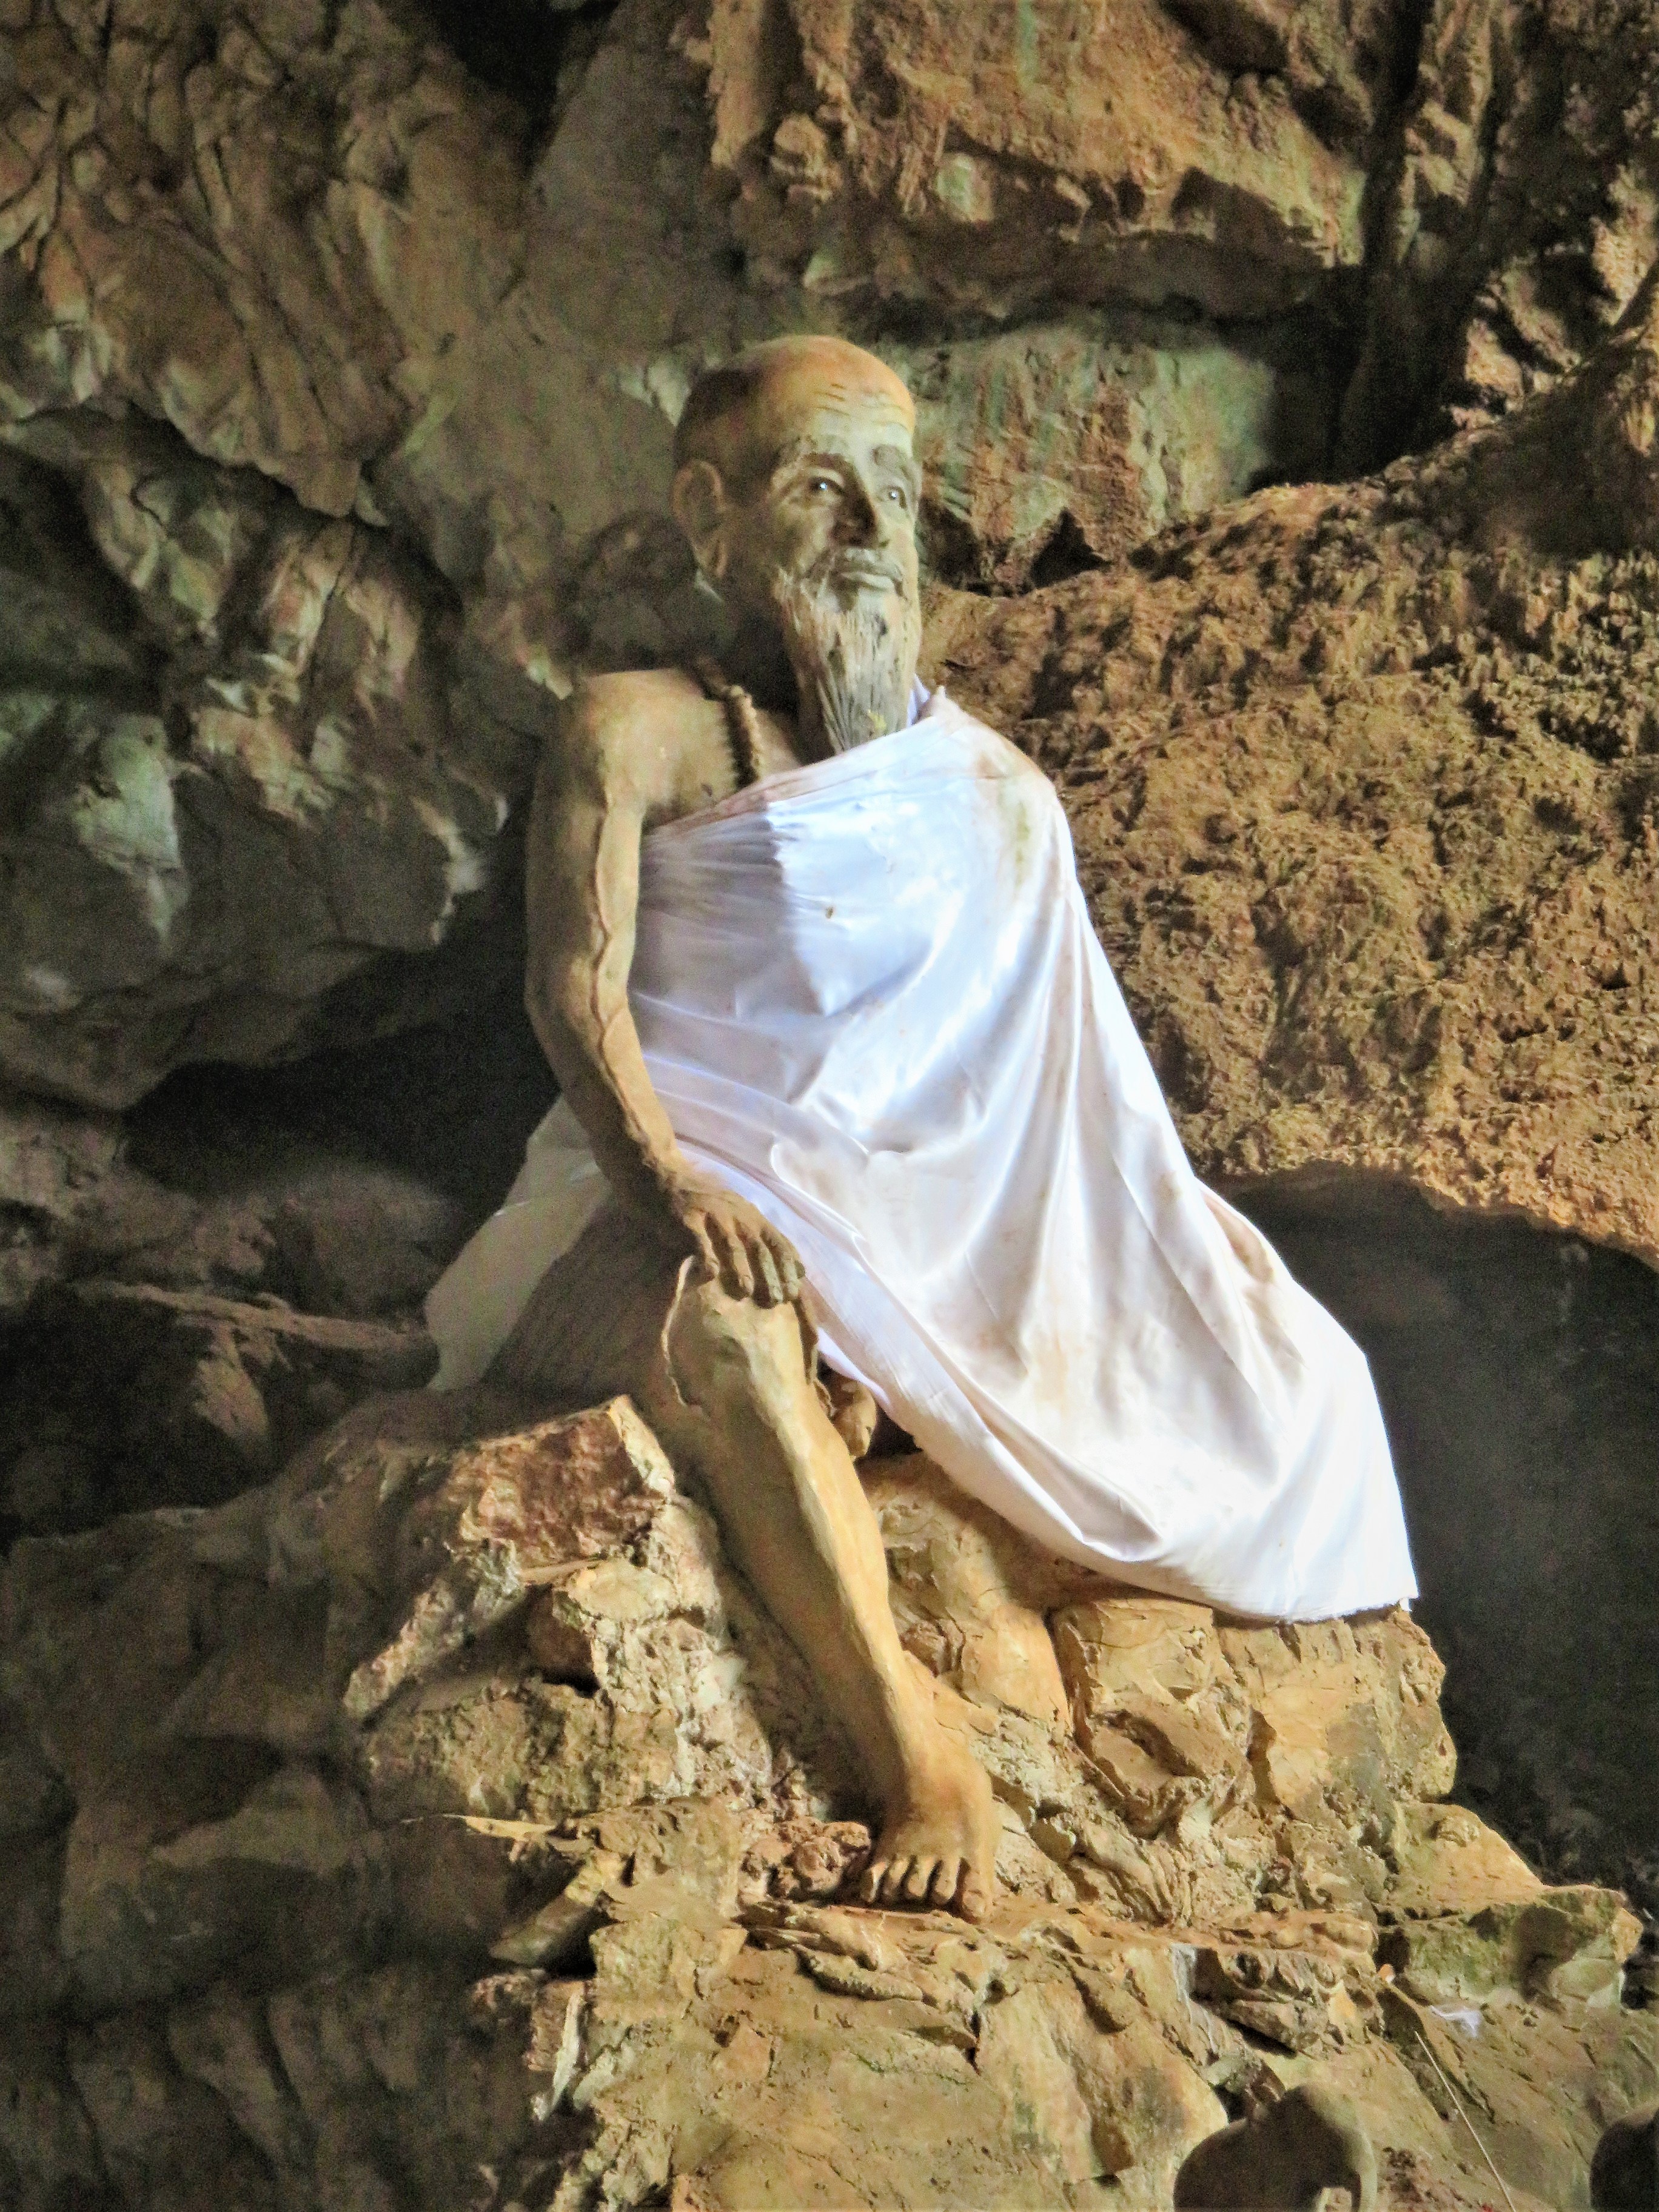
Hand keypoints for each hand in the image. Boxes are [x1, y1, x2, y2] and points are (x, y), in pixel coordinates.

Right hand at [662, 1169, 804, 1306]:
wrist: (668, 1182)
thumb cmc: (710, 1208)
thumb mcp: (744, 1219)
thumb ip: (768, 1242)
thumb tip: (802, 1270)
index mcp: (753, 1218)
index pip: (779, 1244)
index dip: (788, 1268)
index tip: (793, 1293)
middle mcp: (738, 1215)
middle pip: (759, 1247)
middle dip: (770, 1274)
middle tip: (775, 1299)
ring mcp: (713, 1215)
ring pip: (732, 1244)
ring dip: (741, 1268)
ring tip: (746, 1291)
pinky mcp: (688, 1218)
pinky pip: (699, 1239)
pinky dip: (706, 1256)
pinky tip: (709, 1275)